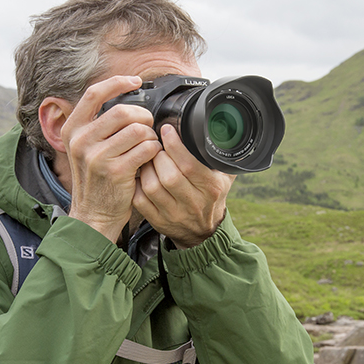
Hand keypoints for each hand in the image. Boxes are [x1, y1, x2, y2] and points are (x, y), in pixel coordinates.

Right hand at [56, 76, 162, 241]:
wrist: (93, 215)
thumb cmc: (96, 180)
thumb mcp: (85, 149)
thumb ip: (98, 125)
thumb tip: (125, 98)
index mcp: (73, 129)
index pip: (94, 93)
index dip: (117, 82)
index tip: (135, 81)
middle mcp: (82, 140)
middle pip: (122, 111)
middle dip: (142, 116)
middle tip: (147, 128)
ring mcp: (97, 156)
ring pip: (137, 130)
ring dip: (150, 136)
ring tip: (147, 147)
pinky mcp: (116, 171)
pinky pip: (145, 148)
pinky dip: (153, 151)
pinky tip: (149, 159)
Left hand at [134, 124, 234, 248]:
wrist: (204, 232)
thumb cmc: (211, 197)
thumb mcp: (225, 177)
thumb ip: (221, 156)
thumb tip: (220, 130)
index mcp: (211, 188)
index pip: (190, 165)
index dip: (175, 145)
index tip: (166, 131)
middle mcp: (193, 203)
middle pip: (169, 176)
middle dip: (158, 155)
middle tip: (155, 145)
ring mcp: (174, 214)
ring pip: (152, 187)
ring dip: (146, 168)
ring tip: (148, 159)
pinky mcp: (158, 221)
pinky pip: (140, 200)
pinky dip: (138, 184)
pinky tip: (142, 176)